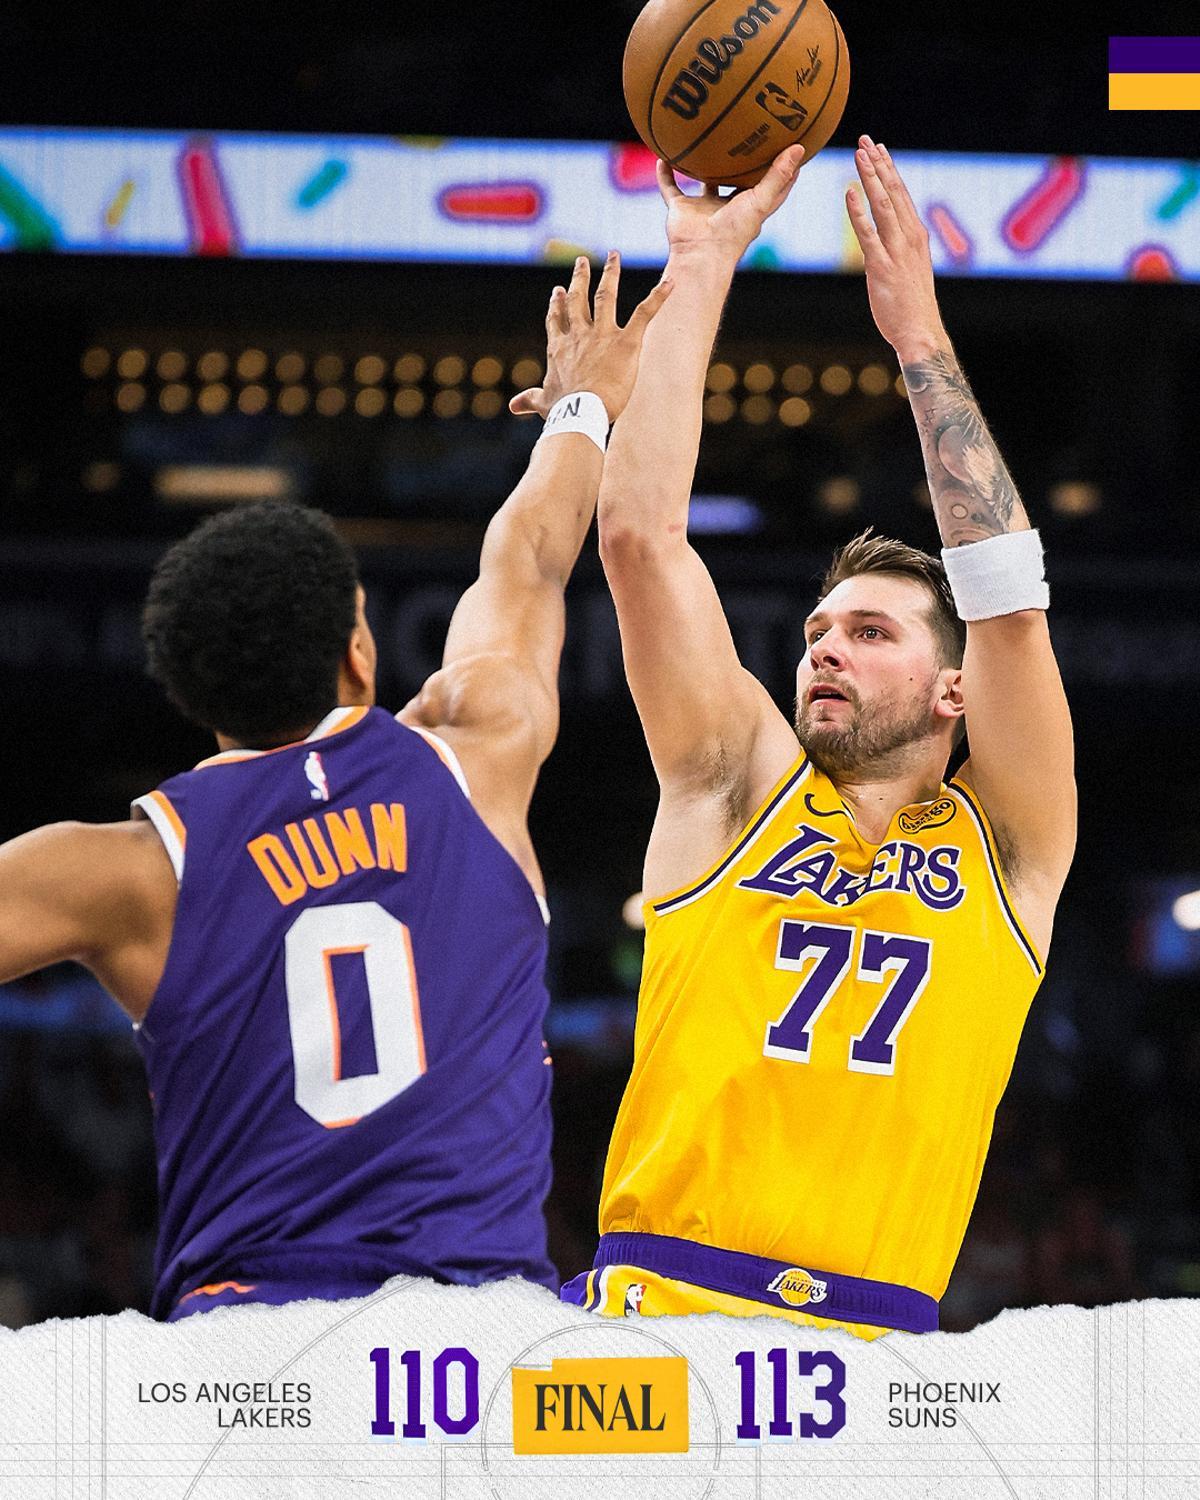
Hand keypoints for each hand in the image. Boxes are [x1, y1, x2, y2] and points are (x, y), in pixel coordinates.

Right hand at [510, 253, 672, 424]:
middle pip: (577, 300)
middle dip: (579, 279)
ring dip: (611, 274)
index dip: (556, 305)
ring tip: (614, 256)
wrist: (581, 412)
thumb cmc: (562, 411)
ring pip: (606, 296)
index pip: (556, 320)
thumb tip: (514, 406)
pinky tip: (670, 282)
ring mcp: (602, 334)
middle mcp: (579, 334)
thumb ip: (530, 399)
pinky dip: (658, 297)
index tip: (557, 291)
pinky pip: (644, 313)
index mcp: (559, 348)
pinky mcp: (626, 341)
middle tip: (581, 261)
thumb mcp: (543, 403)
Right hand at [656, 144, 804, 262]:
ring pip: (703, 181)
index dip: (782, 169)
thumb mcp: (761, 201)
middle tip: (750, 133)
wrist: (700, 254)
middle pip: (736, 181)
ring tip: (707, 138)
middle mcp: (727, 207)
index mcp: (750, 208)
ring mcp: (703, 207)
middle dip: (743, 162)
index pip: (770, 187)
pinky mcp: (681, 209)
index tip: (791, 147)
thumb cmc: (734, 232)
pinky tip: (662, 155)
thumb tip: (800, 147)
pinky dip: (665, 174)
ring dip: (702, 165)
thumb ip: (778, 175)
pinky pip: (670, 188)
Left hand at [845, 135, 946, 360]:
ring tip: (859, 154)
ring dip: (870, 178)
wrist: (920, 331)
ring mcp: (896, 250)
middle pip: (893, 192)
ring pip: (882, 205)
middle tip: (867, 140)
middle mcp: (909, 237)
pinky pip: (868, 233)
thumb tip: (887, 241)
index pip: (901, 195)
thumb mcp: (909, 270)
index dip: (889, 170)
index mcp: (916, 236)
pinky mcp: (881, 266)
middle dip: (879, 164)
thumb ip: (899, 251)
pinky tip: (849, 193)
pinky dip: (858, 211)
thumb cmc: (912, 306)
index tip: (879, 150)